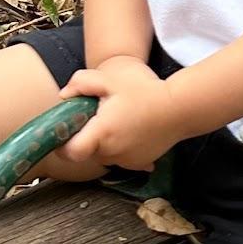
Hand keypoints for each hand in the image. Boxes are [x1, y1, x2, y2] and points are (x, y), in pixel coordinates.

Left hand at [57, 56, 172, 171]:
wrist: (181, 108)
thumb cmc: (146, 92)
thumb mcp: (110, 79)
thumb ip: (81, 83)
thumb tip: (64, 95)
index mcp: (103, 133)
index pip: (71, 152)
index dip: (62, 145)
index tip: (63, 133)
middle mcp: (113, 153)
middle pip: (87, 152)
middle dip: (87, 136)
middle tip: (97, 115)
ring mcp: (127, 161)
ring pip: (104, 155)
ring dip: (104, 142)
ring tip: (119, 120)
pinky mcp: (140, 164)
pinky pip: (121, 157)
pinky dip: (120, 146)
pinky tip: (131, 129)